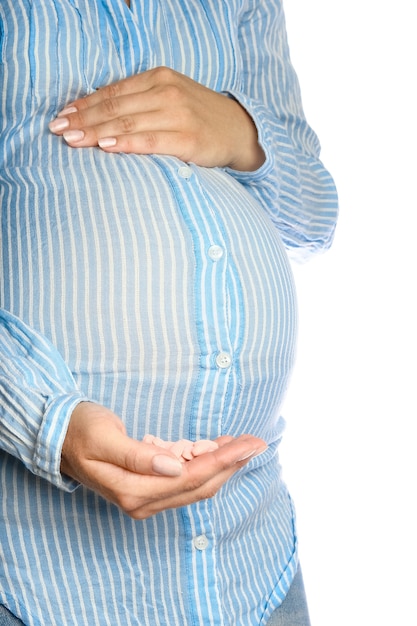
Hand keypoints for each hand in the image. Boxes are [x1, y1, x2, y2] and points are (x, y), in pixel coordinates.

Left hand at [48, 66, 264, 170]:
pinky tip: (105, 147)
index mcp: (159, 78)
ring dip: (96, 132)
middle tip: (57, 130)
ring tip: (72, 140)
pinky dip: (125, 143)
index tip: (61, 116)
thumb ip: (140, 101)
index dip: (84, 104)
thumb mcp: (170, 97)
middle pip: (115, 107)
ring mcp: (178, 115)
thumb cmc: (198, 117)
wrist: (239, 130)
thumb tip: (98, 112)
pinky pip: (150, 140)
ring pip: (127, 123)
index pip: (112, 91)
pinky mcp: (187, 139)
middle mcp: (167, 92)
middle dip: (82, 119)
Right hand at [61, 402, 266, 518]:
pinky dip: (206, 465)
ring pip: (196, 485)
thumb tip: (174, 466)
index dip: (224, 459)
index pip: (192, 477)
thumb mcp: (104, 438)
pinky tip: (217, 448)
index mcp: (134, 490)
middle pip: (200, 485)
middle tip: (257, 441)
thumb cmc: (80, 432)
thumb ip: (138, 455)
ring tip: (243, 443)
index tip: (249, 442)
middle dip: (232, 463)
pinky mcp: (148, 488)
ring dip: (223, 465)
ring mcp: (146, 498)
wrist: (59, 438)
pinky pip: (186, 481)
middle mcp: (143, 501)